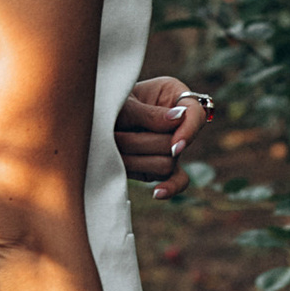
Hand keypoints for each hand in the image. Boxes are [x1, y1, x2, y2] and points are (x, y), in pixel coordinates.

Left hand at [117, 71, 212, 198]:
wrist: (93, 117)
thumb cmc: (109, 103)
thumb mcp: (126, 102)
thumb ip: (149, 113)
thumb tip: (177, 119)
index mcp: (176, 97)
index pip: (195, 114)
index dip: (188, 131)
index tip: (174, 145)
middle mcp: (178, 124)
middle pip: (176, 145)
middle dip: (144, 143)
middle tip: (115, 135)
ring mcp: (170, 148)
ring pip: (167, 164)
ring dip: (138, 158)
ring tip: (115, 147)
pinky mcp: (160, 166)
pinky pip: (174, 181)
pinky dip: (168, 188)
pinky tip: (157, 193)